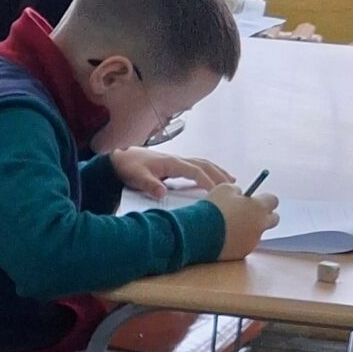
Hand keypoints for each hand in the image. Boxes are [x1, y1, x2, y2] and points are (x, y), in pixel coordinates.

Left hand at [111, 149, 233, 198]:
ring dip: (217, 170)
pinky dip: (208, 170)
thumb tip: (162, 193)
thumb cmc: (128, 167)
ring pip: (202, 163)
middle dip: (219, 174)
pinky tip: (212, 178)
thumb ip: (149, 184)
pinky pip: (196, 166)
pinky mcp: (174, 165)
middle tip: (233, 187)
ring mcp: (176, 161)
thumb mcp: (136, 177)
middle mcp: (177, 160)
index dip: (207, 181)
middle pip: (204, 165)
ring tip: (231, 180)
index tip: (217, 191)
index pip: (195, 171)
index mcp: (171, 162)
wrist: (119, 158)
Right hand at [206, 183, 278, 258]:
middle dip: (264, 216)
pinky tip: (225, 237)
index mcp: (259, 207)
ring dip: (250, 229)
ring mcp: (253, 240)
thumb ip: (237, 191)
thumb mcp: (224, 189)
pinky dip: (239, 241)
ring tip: (231, 226)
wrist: (200, 233)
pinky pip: (246, 245)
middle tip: (250, 214)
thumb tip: (240, 196)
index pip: (273, 200)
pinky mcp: (243, 253)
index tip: (255, 200)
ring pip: (258, 233)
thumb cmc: (212, 209)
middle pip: (273, 219)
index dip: (264, 199)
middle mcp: (260, 225)